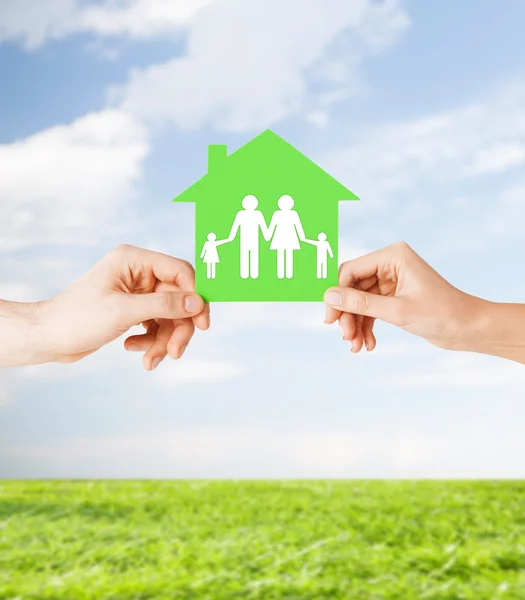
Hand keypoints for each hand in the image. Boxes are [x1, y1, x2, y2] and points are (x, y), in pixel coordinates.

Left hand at [32, 245, 208, 369]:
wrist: (48, 338)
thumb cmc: (77, 318)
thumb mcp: (123, 311)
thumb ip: (164, 305)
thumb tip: (198, 302)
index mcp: (134, 260)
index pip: (180, 272)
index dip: (195, 296)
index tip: (202, 323)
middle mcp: (139, 273)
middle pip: (178, 299)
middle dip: (178, 328)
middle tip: (175, 352)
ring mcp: (137, 293)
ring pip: (169, 316)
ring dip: (163, 341)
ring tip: (150, 361)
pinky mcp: (133, 311)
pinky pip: (156, 326)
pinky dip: (150, 342)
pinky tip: (132, 348)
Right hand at [324, 242, 484, 354]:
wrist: (469, 329)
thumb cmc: (442, 314)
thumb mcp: (397, 311)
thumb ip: (361, 304)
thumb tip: (329, 297)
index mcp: (393, 256)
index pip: (351, 271)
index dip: (337, 294)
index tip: (331, 319)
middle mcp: (390, 264)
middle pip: (352, 287)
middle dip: (348, 314)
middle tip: (345, 336)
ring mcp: (391, 280)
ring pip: (360, 301)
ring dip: (356, 324)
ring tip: (356, 346)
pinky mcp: (394, 296)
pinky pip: (371, 309)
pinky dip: (367, 326)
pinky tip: (368, 344)